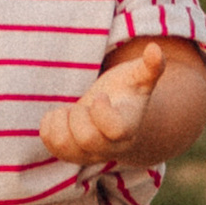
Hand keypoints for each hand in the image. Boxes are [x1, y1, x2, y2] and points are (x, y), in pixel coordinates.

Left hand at [40, 39, 163, 167]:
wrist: (112, 117)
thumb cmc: (126, 92)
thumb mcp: (139, 77)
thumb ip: (150, 66)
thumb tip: (155, 49)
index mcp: (127, 129)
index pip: (115, 129)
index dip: (102, 111)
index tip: (100, 96)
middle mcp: (108, 149)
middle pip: (87, 139)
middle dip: (79, 114)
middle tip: (85, 104)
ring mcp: (86, 155)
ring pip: (63, 144)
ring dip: (61, 120)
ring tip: (71, 111)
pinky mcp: (66, 154)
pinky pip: (50, 142)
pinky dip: (49, 124)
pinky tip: (63, 116)